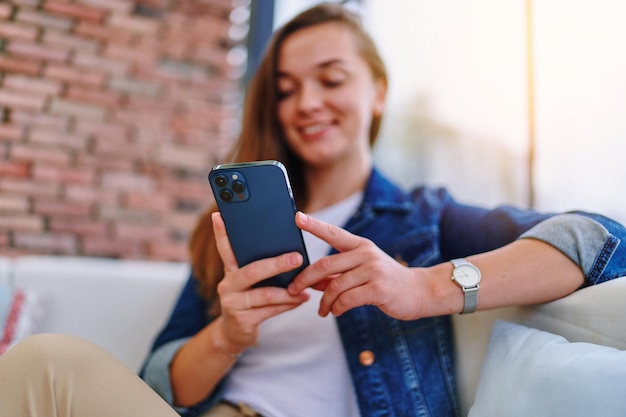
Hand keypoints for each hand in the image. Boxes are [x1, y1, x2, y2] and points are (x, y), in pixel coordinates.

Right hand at [211, 212, 309, 352]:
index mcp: (230, 270)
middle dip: (277, 264)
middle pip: (253, 271)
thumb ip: (259, 268)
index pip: (225, 248)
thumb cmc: (249, 301)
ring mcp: (233, 303)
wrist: (234, 333)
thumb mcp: (249, 283)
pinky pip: (270, 310)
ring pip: (265, 294)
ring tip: (306, 288)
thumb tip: (290, 252)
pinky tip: (302, 300)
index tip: (219, 214)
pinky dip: (288, 305)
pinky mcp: (242, 320)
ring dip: (289, 292)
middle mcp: (228, 285)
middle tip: (297, 257)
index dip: (221, 232)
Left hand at [289, 212, 428, 319]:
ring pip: (335, 286)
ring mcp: (373, 270)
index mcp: (360, 245)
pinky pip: (347, 299)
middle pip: (325, 264)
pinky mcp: (378, 288)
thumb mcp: (363, 271)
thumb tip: (312, 282)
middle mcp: (366, 254)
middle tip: (294, 290)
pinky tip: (336, 311)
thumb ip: (339, 274)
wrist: (419, 291)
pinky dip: (337, 308)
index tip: (297, 217)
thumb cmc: (387, 281)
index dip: (314, 225)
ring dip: (324, 301)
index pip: (333, 232)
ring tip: (323, 310)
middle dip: (305, 279)